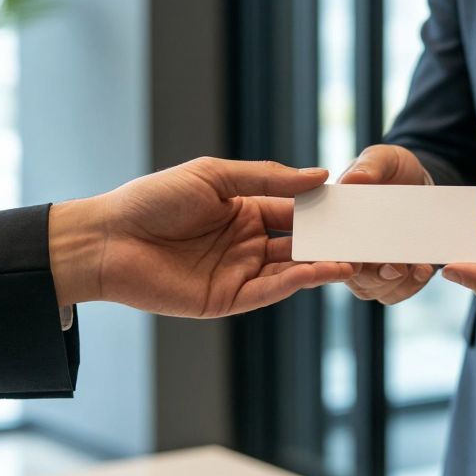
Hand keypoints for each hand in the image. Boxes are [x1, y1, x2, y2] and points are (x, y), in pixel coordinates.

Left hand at [48, 158, 352, 316]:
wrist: (107, 239)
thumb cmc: (153, 199)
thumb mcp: (214, 176)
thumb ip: (268, 178)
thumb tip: (320, 176)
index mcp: (243, 209)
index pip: (294, 208)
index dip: (323, 207)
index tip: (356, 204)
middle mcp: (246, 242)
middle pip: (299, 241)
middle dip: (331, 239)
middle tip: (368, 236)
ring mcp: (238, 272)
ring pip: (291, 269)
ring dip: (322, 264)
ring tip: (353, 257)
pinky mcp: (227, 299)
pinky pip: (270, 291)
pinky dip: (298, 282)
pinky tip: (322, 271)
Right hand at [338, 144, 435, 304]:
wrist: (420, 181)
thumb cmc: (393, 169)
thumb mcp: (383, 158)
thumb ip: (370, 165)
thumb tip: (353, 179)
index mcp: (335, 222)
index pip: (326, 248)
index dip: (335, 259)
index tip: (356, 260)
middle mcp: (349, 249)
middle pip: (351, 276)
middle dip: (373, 275)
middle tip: (394, 266)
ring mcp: (372, 266)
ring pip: (374, 289)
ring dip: (395, 282)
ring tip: (415, 267)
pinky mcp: (395, 275)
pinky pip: (396, 292)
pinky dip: (411, 285)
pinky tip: (423, 269)